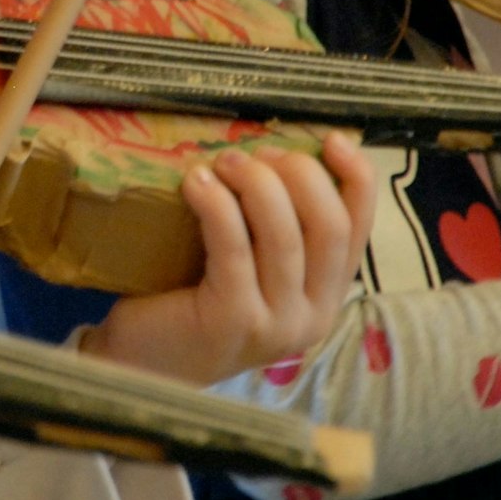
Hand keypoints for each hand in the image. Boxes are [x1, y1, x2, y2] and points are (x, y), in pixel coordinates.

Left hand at [82, 132, 375, 383]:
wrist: (142, 360)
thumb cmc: (193, 301)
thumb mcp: (249, 264)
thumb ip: (274, 226)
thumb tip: (275, 153)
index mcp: (327, 297)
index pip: (358, 228)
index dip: (354, 176)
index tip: (329, 139)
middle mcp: (313, 316)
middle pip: (328, 225)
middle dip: (295, 173)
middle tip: (248, 155)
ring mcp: (276, 324)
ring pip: (285, 233)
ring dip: (253, 183)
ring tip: (218, 164)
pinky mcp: (233, 320)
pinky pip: (235, 246)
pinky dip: (217, 203)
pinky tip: (194, 183)